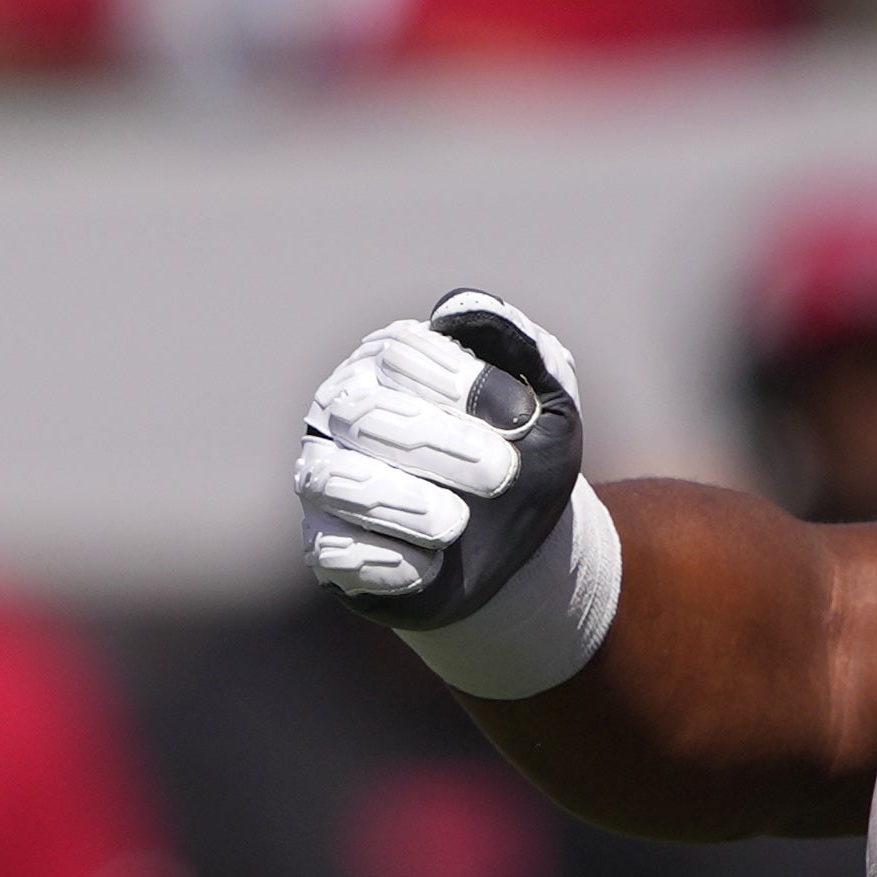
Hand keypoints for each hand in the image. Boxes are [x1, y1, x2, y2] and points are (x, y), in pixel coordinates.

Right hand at [296, 292, 586, 627]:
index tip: (521, 418)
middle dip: (437, 444)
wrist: (521, 542)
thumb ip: (522, 349)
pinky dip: (383, 559)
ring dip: (400, 502)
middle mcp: (344, 411)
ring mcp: (325, 476)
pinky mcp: (326, 543)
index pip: (400, 353)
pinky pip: (332, 549)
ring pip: (330, 477)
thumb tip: (460, 310)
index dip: (460, 384)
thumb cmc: (526, 455)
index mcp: (393, 363)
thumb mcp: (550, 404)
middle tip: (502, 475)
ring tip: (456, 524)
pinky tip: (432, 565)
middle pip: (361, 411)